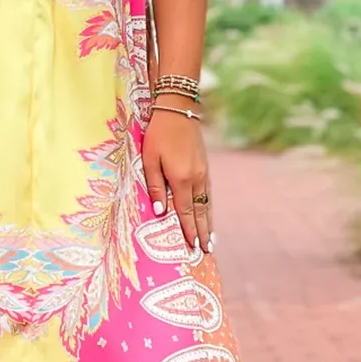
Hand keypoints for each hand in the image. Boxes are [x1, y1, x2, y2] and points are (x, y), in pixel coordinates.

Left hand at [141, 109, 212, 251]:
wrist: (178, 111)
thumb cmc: (158, 134)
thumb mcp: (149, 160)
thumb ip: (155, 187)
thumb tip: (160, 212)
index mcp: (182, 179)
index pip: (186, 212)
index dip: (189, 231)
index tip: (193, 247)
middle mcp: (197, 179)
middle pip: (201, 211)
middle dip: (203, 232)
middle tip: (206, 250)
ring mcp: (204, 172)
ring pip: (207, 203)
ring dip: (209, 222)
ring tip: (211, 239)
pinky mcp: (205, 166)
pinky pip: (208, 193)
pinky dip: (209, 207)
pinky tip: (209, 214)